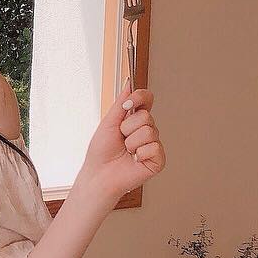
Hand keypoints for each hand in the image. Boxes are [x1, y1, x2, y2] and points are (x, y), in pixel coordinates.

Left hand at [77, 81, 165, 202]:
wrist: (99, 174)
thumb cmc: (101, 152)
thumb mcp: (109, 122)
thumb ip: (120, 103)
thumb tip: (129, 83)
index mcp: (135, 120)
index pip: (147, 100)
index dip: (140, 97)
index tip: (127, 104)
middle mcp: (147, 130)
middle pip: (146, 116)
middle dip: (127, 127)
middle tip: (120, 139)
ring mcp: (153, 145)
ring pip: (149, 131)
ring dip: (131, 142)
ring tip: (126, 151)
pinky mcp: (158, 159)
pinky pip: (154, 147)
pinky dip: (140, 153)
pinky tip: (134, 160)